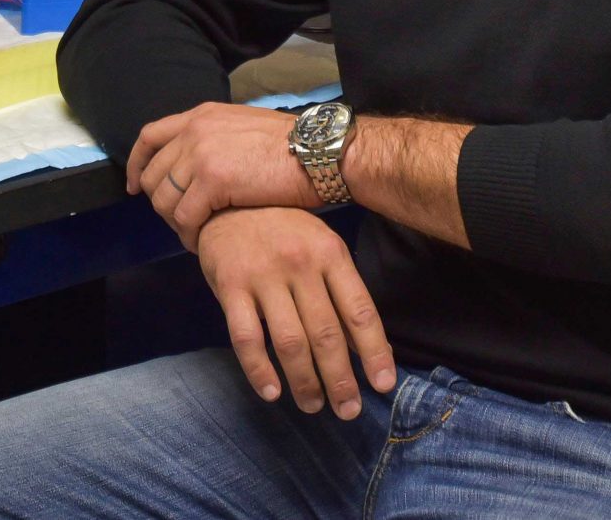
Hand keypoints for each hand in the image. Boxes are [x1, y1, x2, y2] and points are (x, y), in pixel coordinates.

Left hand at [129, 102, 316, 246]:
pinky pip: (185, 217)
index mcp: (201, 115)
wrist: (319, 153)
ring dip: (176, 223)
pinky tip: (202, 242)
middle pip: (152, 173)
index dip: (136, 164)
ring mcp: (201, 154)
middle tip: (180, 221)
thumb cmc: (292, 147)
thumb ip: (215, 138)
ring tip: (193, 234)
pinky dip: (190, 235)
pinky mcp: (213, 181)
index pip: (150, 136)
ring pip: (164, 199)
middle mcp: (194, 130)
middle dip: (160, 203)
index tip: (135, 186)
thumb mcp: (242, 127)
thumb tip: (199, 163)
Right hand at [197, 208, 395, 418]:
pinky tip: (272, 392)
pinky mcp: (230, 285)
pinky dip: (259, 370)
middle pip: (326, 334)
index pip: (359, 311)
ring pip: (290, 342)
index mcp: (330, 253)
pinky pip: (246, 337)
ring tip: (313, 406)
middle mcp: (299, 263)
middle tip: (348, 410)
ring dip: (304, 382)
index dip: (374, 353)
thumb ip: (340, 290)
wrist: (227, 199)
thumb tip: (364, 347)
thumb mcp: (320, 245)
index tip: (383, 385)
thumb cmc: (283, 229)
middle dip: (340, 379)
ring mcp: (263, 274)